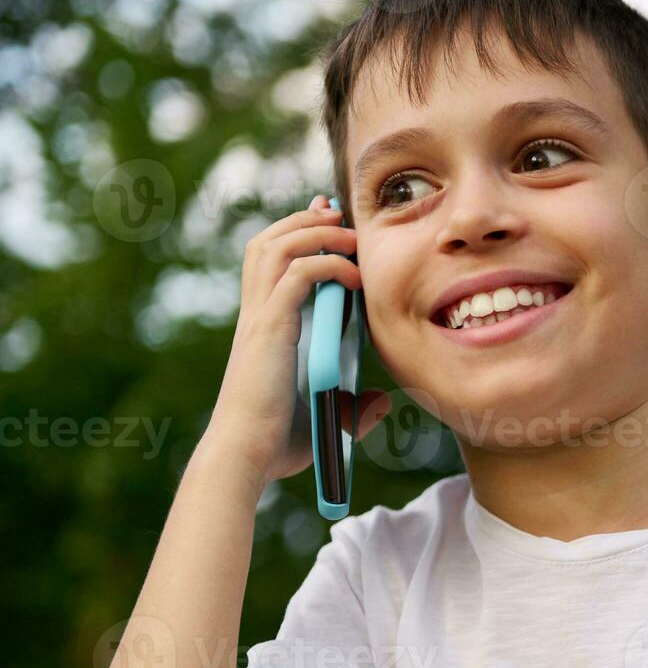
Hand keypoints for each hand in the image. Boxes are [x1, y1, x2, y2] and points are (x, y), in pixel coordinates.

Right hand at [209, 194, 389, 487]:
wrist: (246, 458)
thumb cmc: (275, 445)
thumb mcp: (325, 420)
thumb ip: (353, 409)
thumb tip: (381, 403)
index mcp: (263, 328)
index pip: (270, 263)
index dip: (296, 234)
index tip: (328, 219)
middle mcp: (256, 315)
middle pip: (268, 241)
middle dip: (304, 219)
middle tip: (337, 210)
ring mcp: (260, 319)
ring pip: (277, 246)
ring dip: (315, 231)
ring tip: (348, 232)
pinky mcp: (271, 328)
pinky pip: (298, 275)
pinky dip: (327, 264)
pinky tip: (355, 277)